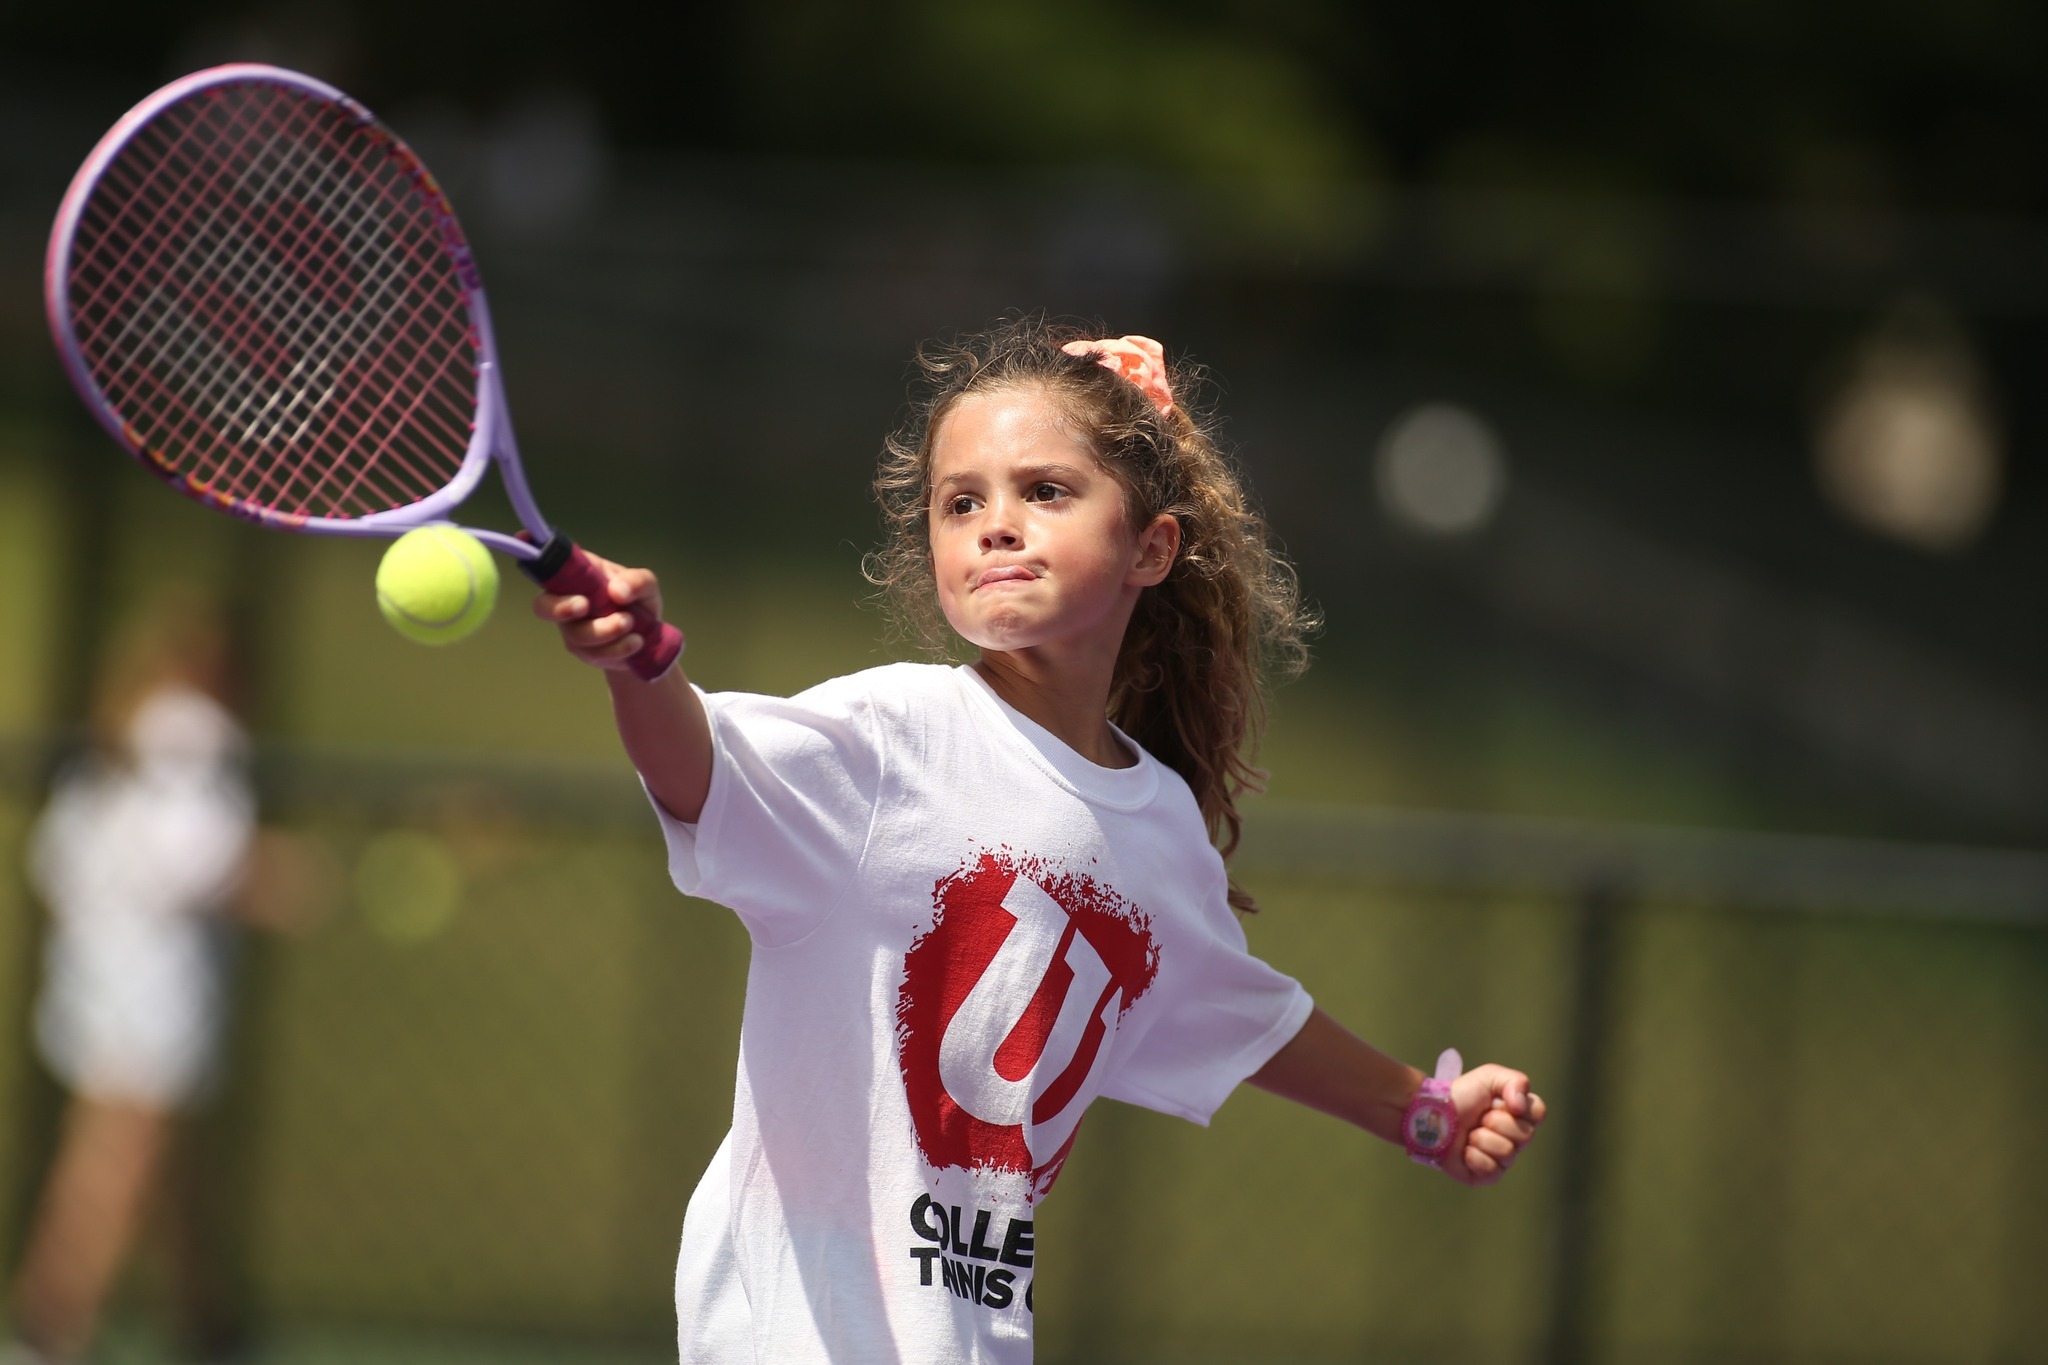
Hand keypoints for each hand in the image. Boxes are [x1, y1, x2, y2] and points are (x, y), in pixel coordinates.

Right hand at [532, 554, 664, 670]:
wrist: (650, 638)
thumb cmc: (638, 601)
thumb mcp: (646, 585)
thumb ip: (636, 581)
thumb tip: (617, 591)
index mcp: (578, 575)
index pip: (550, 563)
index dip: (534, 554)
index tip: (524, 539)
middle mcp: (568, 600)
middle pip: (543, 606)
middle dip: (560, 608)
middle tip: (585, 605)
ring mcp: (573, 628)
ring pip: (575, 634)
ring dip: (604, 630)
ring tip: (630, 623)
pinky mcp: (585, 651)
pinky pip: (594, 653)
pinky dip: (617, 648)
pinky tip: (635, 641)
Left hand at [1441, 1064, 1544, 1186]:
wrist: (1430, 1113)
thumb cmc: (1460, 1095)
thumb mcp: (1489, 1076)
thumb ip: (1515, 1081)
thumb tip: (1521, 1106)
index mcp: (1518, 1115)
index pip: (1539, 1113)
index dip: (1520, 1107)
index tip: (1499, 1101)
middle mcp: (1514, 1138)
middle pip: (1525, 1135)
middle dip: (1497, 1122)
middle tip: (1479, 1117)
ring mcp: (1501, 1158)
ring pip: (1507, 1153)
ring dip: (1482, 1138)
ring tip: (1468, 1132)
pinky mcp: (1485, 1176)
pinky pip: (1492, 1170)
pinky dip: (1473, 1157)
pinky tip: (1463, 1149)